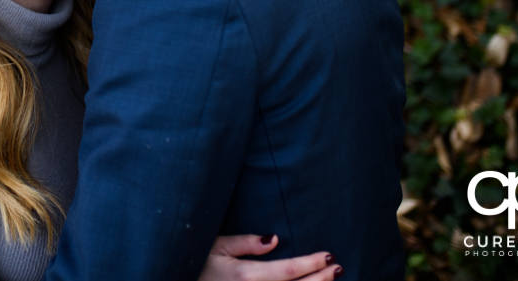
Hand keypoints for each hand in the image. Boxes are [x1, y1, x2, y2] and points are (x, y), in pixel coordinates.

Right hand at [197, 234, 341, 280]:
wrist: (179, 276)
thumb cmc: (196, 261)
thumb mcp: (217, 246)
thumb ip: (246, 243)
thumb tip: (275, 239)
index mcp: (246, 276)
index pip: (287, 271)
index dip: (311, 264)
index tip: (329, 256)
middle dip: (321, 279)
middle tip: (338, 268)